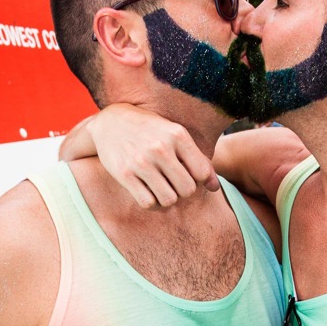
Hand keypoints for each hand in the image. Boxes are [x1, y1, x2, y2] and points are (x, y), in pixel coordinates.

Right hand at [87, 104, 219, 208]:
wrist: (111, 122)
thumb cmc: (151, 131)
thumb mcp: (176, 136)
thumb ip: (198, 160)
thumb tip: (215, 188)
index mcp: (178, 135)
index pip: (201, 173)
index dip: (197, 179)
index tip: (187, 174)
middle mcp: (160, 147)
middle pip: (187, 190)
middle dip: (183, 191)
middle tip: (174, 183)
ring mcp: (141, 161)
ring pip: (169, 200)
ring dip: (168, 198)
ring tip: (163, 188)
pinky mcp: (124, 174)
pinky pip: (148, 203)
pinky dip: (152, 203)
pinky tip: (149, 191)